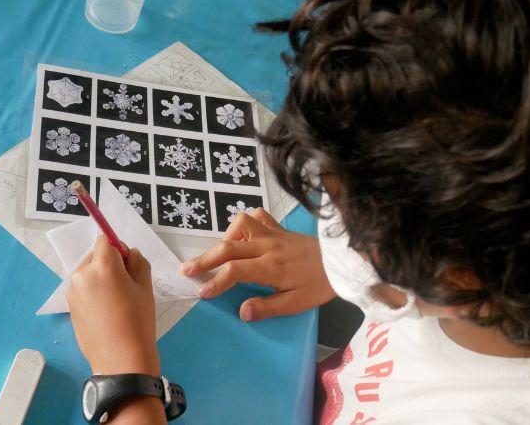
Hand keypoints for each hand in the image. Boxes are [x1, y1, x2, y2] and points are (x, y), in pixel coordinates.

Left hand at [67, 236, 159, 375]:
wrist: (121, 359)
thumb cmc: (137, 320)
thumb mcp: (146, 286)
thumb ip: (137, 261)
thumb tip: (128, 254)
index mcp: (102, 266)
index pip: (104, 240)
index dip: (119, 248)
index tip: (128, 265)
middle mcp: (82, 275)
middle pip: (95, 256)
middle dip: (109, 264)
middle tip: (125, 287)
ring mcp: (73, 292)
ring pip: (88, 273)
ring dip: (100, 279)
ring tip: (115, 303)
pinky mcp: (69, 307)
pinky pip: (83, 290)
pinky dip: (93, 293)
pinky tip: (105, 313)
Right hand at [180, 208, 334, 321]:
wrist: (342, 262)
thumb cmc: (320, 285)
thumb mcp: (296, 304)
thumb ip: (268, 307)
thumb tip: (242, 312)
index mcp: (271, 267)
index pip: (235, 272)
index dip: (215, 282)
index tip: (202, 292)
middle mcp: (267, 246)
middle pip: (228, 248)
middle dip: (204, 259)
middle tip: (187, 270)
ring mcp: (273, 233)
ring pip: (240, 225)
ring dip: (225, 239)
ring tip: (220, 254)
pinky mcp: (279, 228)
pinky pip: (257, 217)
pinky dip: (245, 224)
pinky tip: (242, 236)